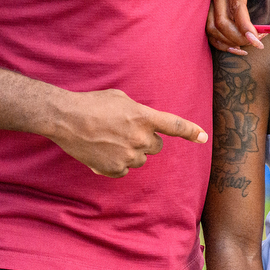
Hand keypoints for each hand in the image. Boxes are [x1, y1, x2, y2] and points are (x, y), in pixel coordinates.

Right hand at [50, 88, 207, 176]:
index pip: (175, 126)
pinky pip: (124, 171)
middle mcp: (140, 138)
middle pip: (157, 146)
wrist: (66, 118)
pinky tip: (102, 151)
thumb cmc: (93, 103)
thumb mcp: (122, 98)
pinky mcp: (114, 169)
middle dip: (146, 141)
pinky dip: (116, 164)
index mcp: (144, 117)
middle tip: (126, 132)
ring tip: (110, 140)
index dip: (191, 132)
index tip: (203, 137)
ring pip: (141, 159)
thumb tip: (143, 123)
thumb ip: (139, 112)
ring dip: (131, 152)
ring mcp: (128, 155)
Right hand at [206, 0, 269, 54]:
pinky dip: (217, 39)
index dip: (246, 26)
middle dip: (239, 37)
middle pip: (222, 21)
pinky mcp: (207, 1)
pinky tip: (231, 45)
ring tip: (244, 46)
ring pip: (212, 25)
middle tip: (255, 43)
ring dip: (227, 40)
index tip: (256, 39)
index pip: (238, 7)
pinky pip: (206, 25)